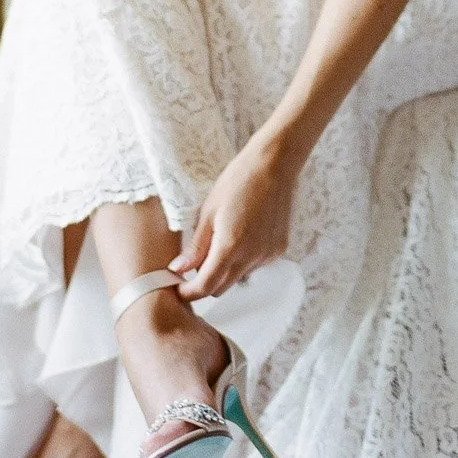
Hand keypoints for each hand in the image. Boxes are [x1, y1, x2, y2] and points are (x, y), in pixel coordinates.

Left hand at [170, 133, 296, 299]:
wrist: (274, 164)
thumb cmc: (239, 180)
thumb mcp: (209, 211)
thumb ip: (196, 246)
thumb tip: (179, 269)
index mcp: (230, 246)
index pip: (206, 287)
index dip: (189, 292)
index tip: (179, 288)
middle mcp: (252, 256)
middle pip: (222, 287)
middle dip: (206, 282)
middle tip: (194, 263)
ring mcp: (268, 254)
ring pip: (239, 277)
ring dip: (226, 270)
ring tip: (221, 239)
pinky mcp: (278, 249)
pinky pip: (255, 265)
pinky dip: (243, 259)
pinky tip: (242, 234)